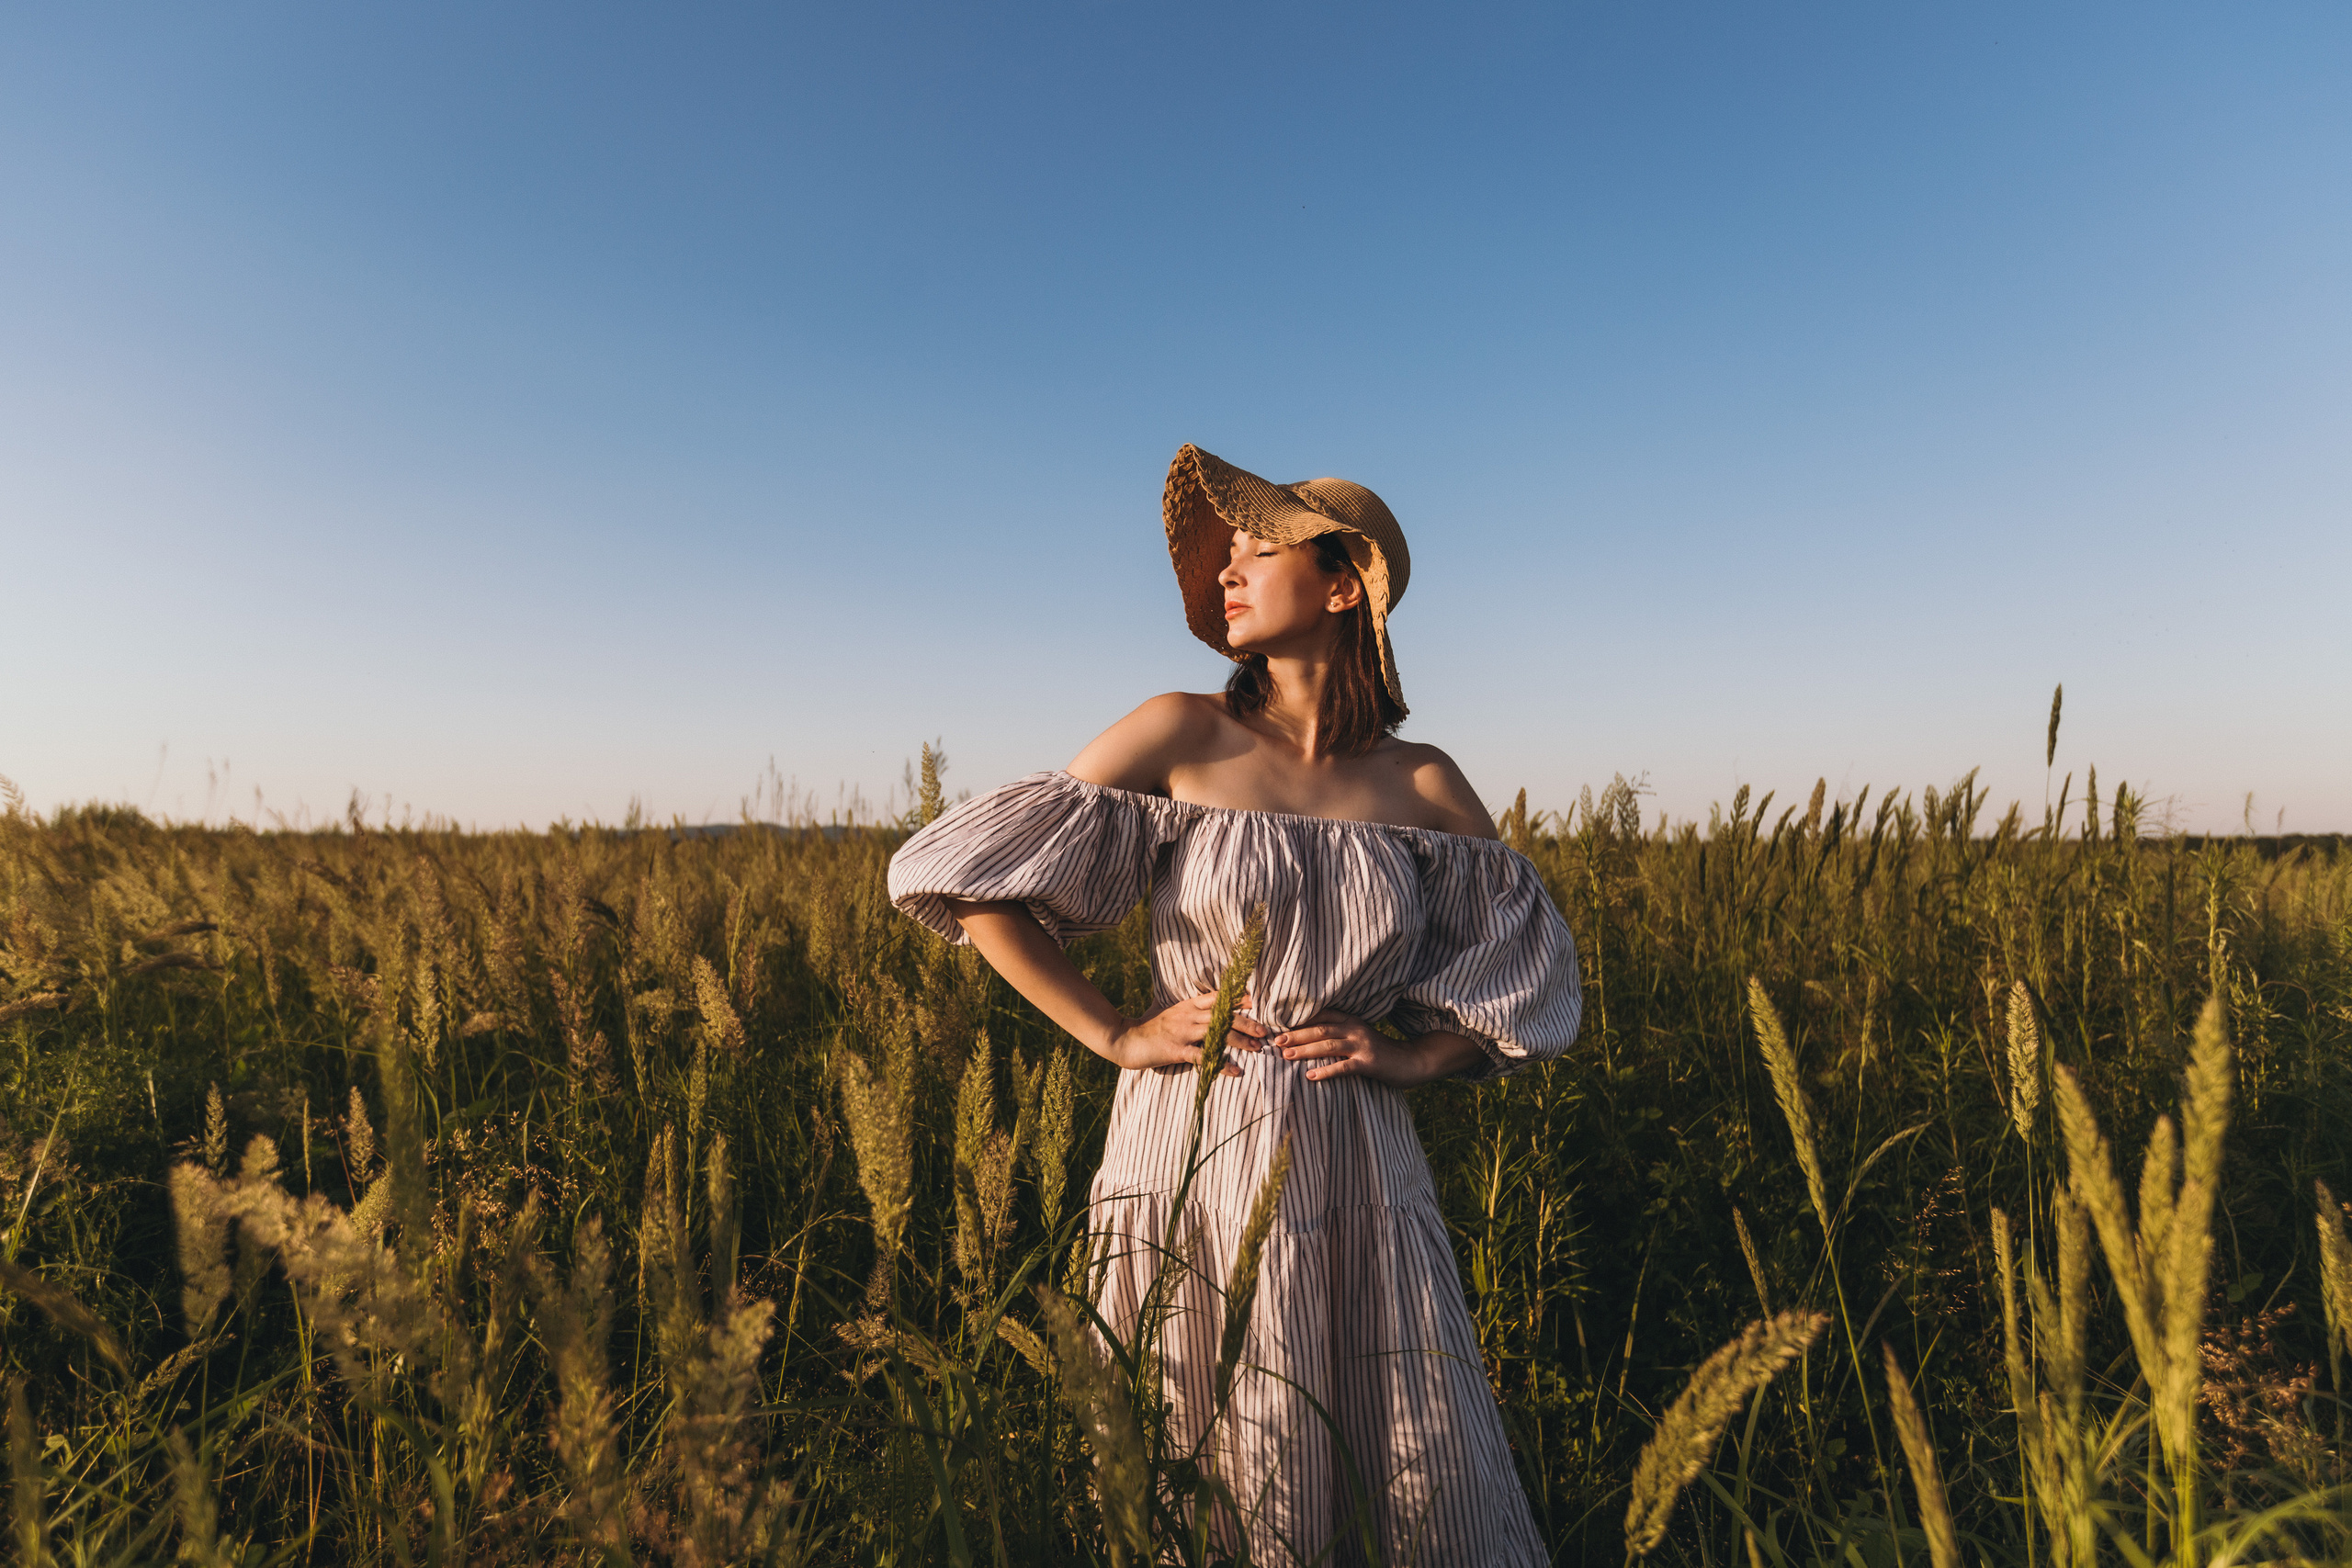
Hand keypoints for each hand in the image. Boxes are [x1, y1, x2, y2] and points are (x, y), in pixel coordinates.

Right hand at [1104, 992, 1269, 1076]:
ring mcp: (1183, 1032)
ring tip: (1257, 1048)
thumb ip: (1191, 1013)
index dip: (1236, 998)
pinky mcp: (1177, 1050)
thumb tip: (1211, 1015)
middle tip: (1264, 1032)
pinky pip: (1204, 1057)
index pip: (1216, 998)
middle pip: (1223, 1016)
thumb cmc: (1151, 1029)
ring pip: (1218, 1033)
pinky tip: (1235, 1070)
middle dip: (1246, 1023)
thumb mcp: (1173, 1014)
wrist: (1125, 1040)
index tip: (1254, 1001)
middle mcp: (1188, 1016)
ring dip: (1240, 1041)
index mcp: (1188, 1006)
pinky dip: (1221, 1064)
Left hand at [1274, 1011, 1483, 1087]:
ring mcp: (1362, 1045)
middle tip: (1274, 1039)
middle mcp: (1354, 1028)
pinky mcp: (1369, 1063)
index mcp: (1350, 1020)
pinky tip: (1311, 1077)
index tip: (1277, 1021)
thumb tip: (1305, 1039)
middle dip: (1296, 1033)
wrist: (1412, 1061)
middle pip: (1320, 1027)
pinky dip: (1326, 1071)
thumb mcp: (1358, 1037)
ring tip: (1286, 1054)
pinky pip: (1344, 1067)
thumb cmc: (1379, 1052)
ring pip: (1328, 1044)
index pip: (1319, 1014)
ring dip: (1305, 1049)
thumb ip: (1337, 1035)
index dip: (1297, 1017)